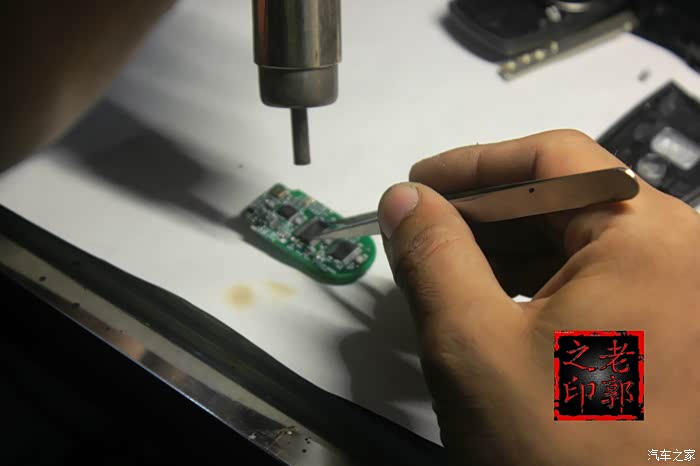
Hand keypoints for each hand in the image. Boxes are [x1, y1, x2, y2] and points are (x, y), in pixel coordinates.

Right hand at [378, 130, 699, 464]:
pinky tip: (491, 300)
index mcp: (650, 238)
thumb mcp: (472, 343)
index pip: (555, 158)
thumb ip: (431, 255)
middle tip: (420, 230)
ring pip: (578, 241)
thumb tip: (403, 199)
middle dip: (484, 211)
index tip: (418, 184)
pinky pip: (594, 281)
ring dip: (505, 246)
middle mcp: (682, 256)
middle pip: (568, 197)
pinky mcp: (668, 332)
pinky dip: (535, 280)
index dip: (475, 164)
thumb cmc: (556, 450)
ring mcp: (680, 296)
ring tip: (444, 267)